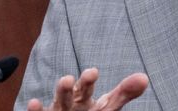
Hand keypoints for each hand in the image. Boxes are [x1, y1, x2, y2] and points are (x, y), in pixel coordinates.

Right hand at [27, 68, 148, 110]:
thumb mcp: (107, 106)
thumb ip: (123, 93)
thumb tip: (144, 78)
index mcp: (84, 98)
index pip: (88, 88)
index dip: (89, 80)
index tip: (93, 71)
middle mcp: (70, 103)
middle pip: (71, 94)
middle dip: (70, 86)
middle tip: (69, 77)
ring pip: (58, 103)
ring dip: (60, 92)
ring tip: (64, 81)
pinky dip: (36, 110)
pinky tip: (33, 103)